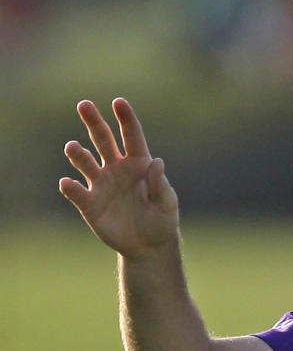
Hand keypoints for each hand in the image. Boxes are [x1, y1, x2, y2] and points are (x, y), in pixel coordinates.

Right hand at [59, 98, 178, 256]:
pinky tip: (67, 183)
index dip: (126, 119)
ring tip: (73, 148)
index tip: (119, 102)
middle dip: (94, 122)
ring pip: (86, 162)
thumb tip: (157, 162)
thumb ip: (160, 185)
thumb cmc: (161, 221)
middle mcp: (117, 168)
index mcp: (139, 164)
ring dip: (78, 154)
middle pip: (103, 139)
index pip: (131, 136)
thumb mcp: (166, 205)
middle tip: (84, 104)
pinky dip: (70, 188)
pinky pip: (76, 193)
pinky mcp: (89, 203)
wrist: (148, 247)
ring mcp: (101, 184)